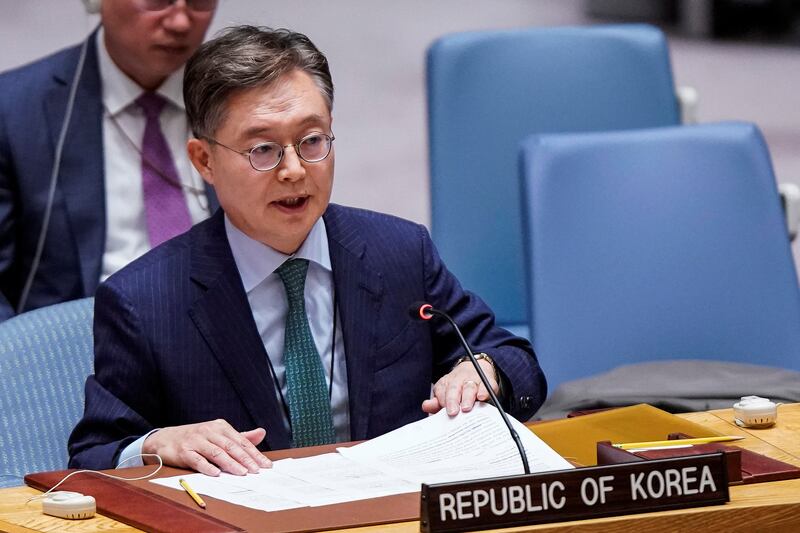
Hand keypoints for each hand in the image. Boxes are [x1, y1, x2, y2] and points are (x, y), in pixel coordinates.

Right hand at [142, 419, 271, 475]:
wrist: (165, 439)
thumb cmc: (196, 438)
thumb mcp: (218, 434)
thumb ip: (240, 436)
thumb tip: (262, 433)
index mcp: (220, 427)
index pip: (241, 442)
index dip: (255, 453)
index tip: (266, 465)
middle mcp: (209, 431)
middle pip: (231, 447)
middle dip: (246, 459)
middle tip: (257, 470)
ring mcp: (196, 441)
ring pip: (217, 453)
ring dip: (231, 464)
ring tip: (242, 473)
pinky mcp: (184, 451)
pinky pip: (197, 460)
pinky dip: (207, 467)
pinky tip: (216, 473)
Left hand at [421, 359, 498, 415]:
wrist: (476, 368)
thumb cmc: (460, 387)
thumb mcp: (446, 393)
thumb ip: (436, 402)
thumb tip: (426, 406)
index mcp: (447, 383)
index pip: (442, 391)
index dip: (442, 400)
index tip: (443, 410)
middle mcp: (459, 380)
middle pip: (454, 388)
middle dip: (452, 400)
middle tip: (452, 412)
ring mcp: (474, 380)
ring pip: (469, 387)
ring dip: (467, 398)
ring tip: (466, 408)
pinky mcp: (488, 381)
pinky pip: (487, 385)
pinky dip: (485, 391)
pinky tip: (482, 397)